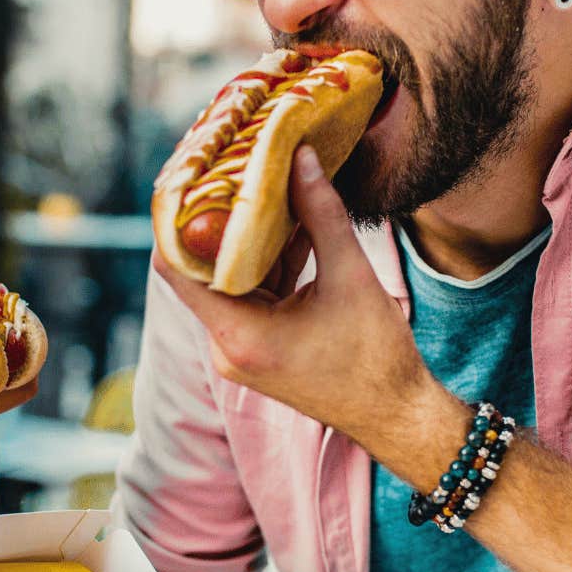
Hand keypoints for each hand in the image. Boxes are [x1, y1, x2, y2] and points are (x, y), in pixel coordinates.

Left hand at [154, 146, 429, 442]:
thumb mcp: (351, 276)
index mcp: (238, 334)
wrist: (397, 414)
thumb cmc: (377, 358)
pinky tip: (291, 224)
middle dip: (219, 220)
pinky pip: (252, 296)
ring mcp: (241, 350)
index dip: (175, 220)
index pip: (174, 268)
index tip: (190, 178)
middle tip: (231, 169)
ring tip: (263, 185)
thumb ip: (322, 214)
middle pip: (202, 270)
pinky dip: (268, 263)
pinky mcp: (259, 349)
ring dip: (249, 239)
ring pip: (230, 280)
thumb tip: (301, 156)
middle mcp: (227, 346)